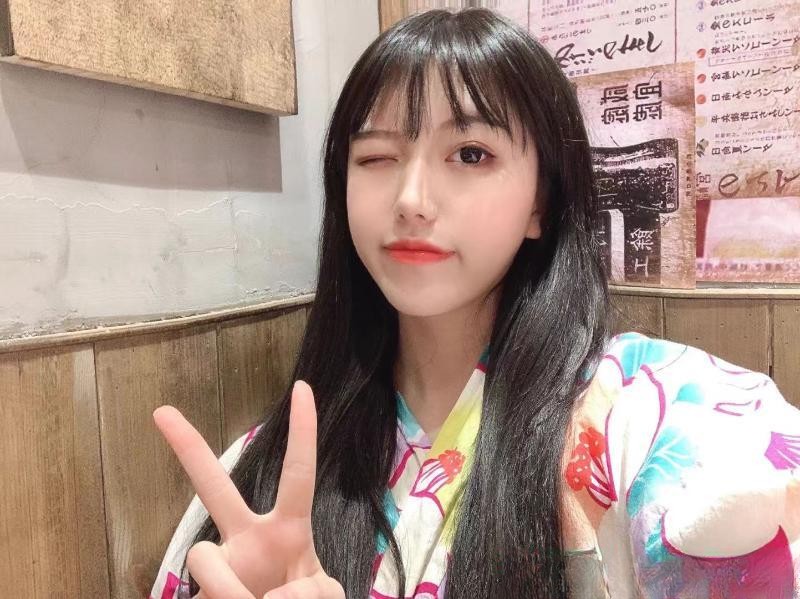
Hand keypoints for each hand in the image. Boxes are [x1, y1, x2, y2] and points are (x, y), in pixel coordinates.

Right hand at [153, 381, 344, 598]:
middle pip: (216, 489)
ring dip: (233, 590)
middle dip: (190, 449)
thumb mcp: (324, 597)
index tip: (301, 387)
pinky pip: (211, 593)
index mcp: (287, 529)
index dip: (302, 431)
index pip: (298, 472)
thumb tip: (271, 594)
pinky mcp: (199, 591)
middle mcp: (250, 539)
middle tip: (162, 410)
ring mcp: (223, 566)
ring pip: (204, 559)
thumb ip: (308, 590)